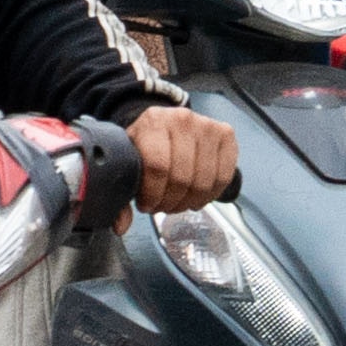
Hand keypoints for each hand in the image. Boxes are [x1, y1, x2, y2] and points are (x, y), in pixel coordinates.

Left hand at [121, 105, 239, 214]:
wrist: (165, 124)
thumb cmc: (146, 144)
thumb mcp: (128, 160)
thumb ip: (121, 191)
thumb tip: (120, 226)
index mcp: (153, 121)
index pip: (157, 166)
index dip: (153, 194)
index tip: (147, 205)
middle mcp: (182, 119)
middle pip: (182, 177)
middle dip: (170, 202)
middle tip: (162, 206)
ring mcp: (207, 125)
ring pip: (203, 181)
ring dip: (189, 201)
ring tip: (178, 202)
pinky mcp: (226, 134)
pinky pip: (223, 177)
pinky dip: (209, 195)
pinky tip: (196, 196)